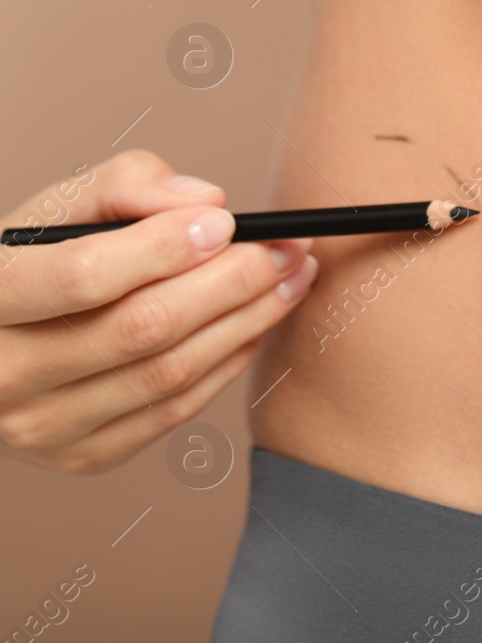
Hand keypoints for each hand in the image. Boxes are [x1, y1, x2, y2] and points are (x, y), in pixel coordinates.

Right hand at [0, 150, 317, 472]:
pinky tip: (256, 323)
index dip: (164, 248)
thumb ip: (126, 187)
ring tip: (291, 278)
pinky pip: (176, 409)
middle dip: (232, 282)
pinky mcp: (84, 455)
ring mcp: (43, 426)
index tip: (225, 222)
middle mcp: (5, 373)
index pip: (85, 276)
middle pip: (144, 327)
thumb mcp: (58, 211)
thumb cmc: (36, 265)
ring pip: (170, 373)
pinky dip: (227, 362)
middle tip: (288, 249)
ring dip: (249, 321)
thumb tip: (207, 203)